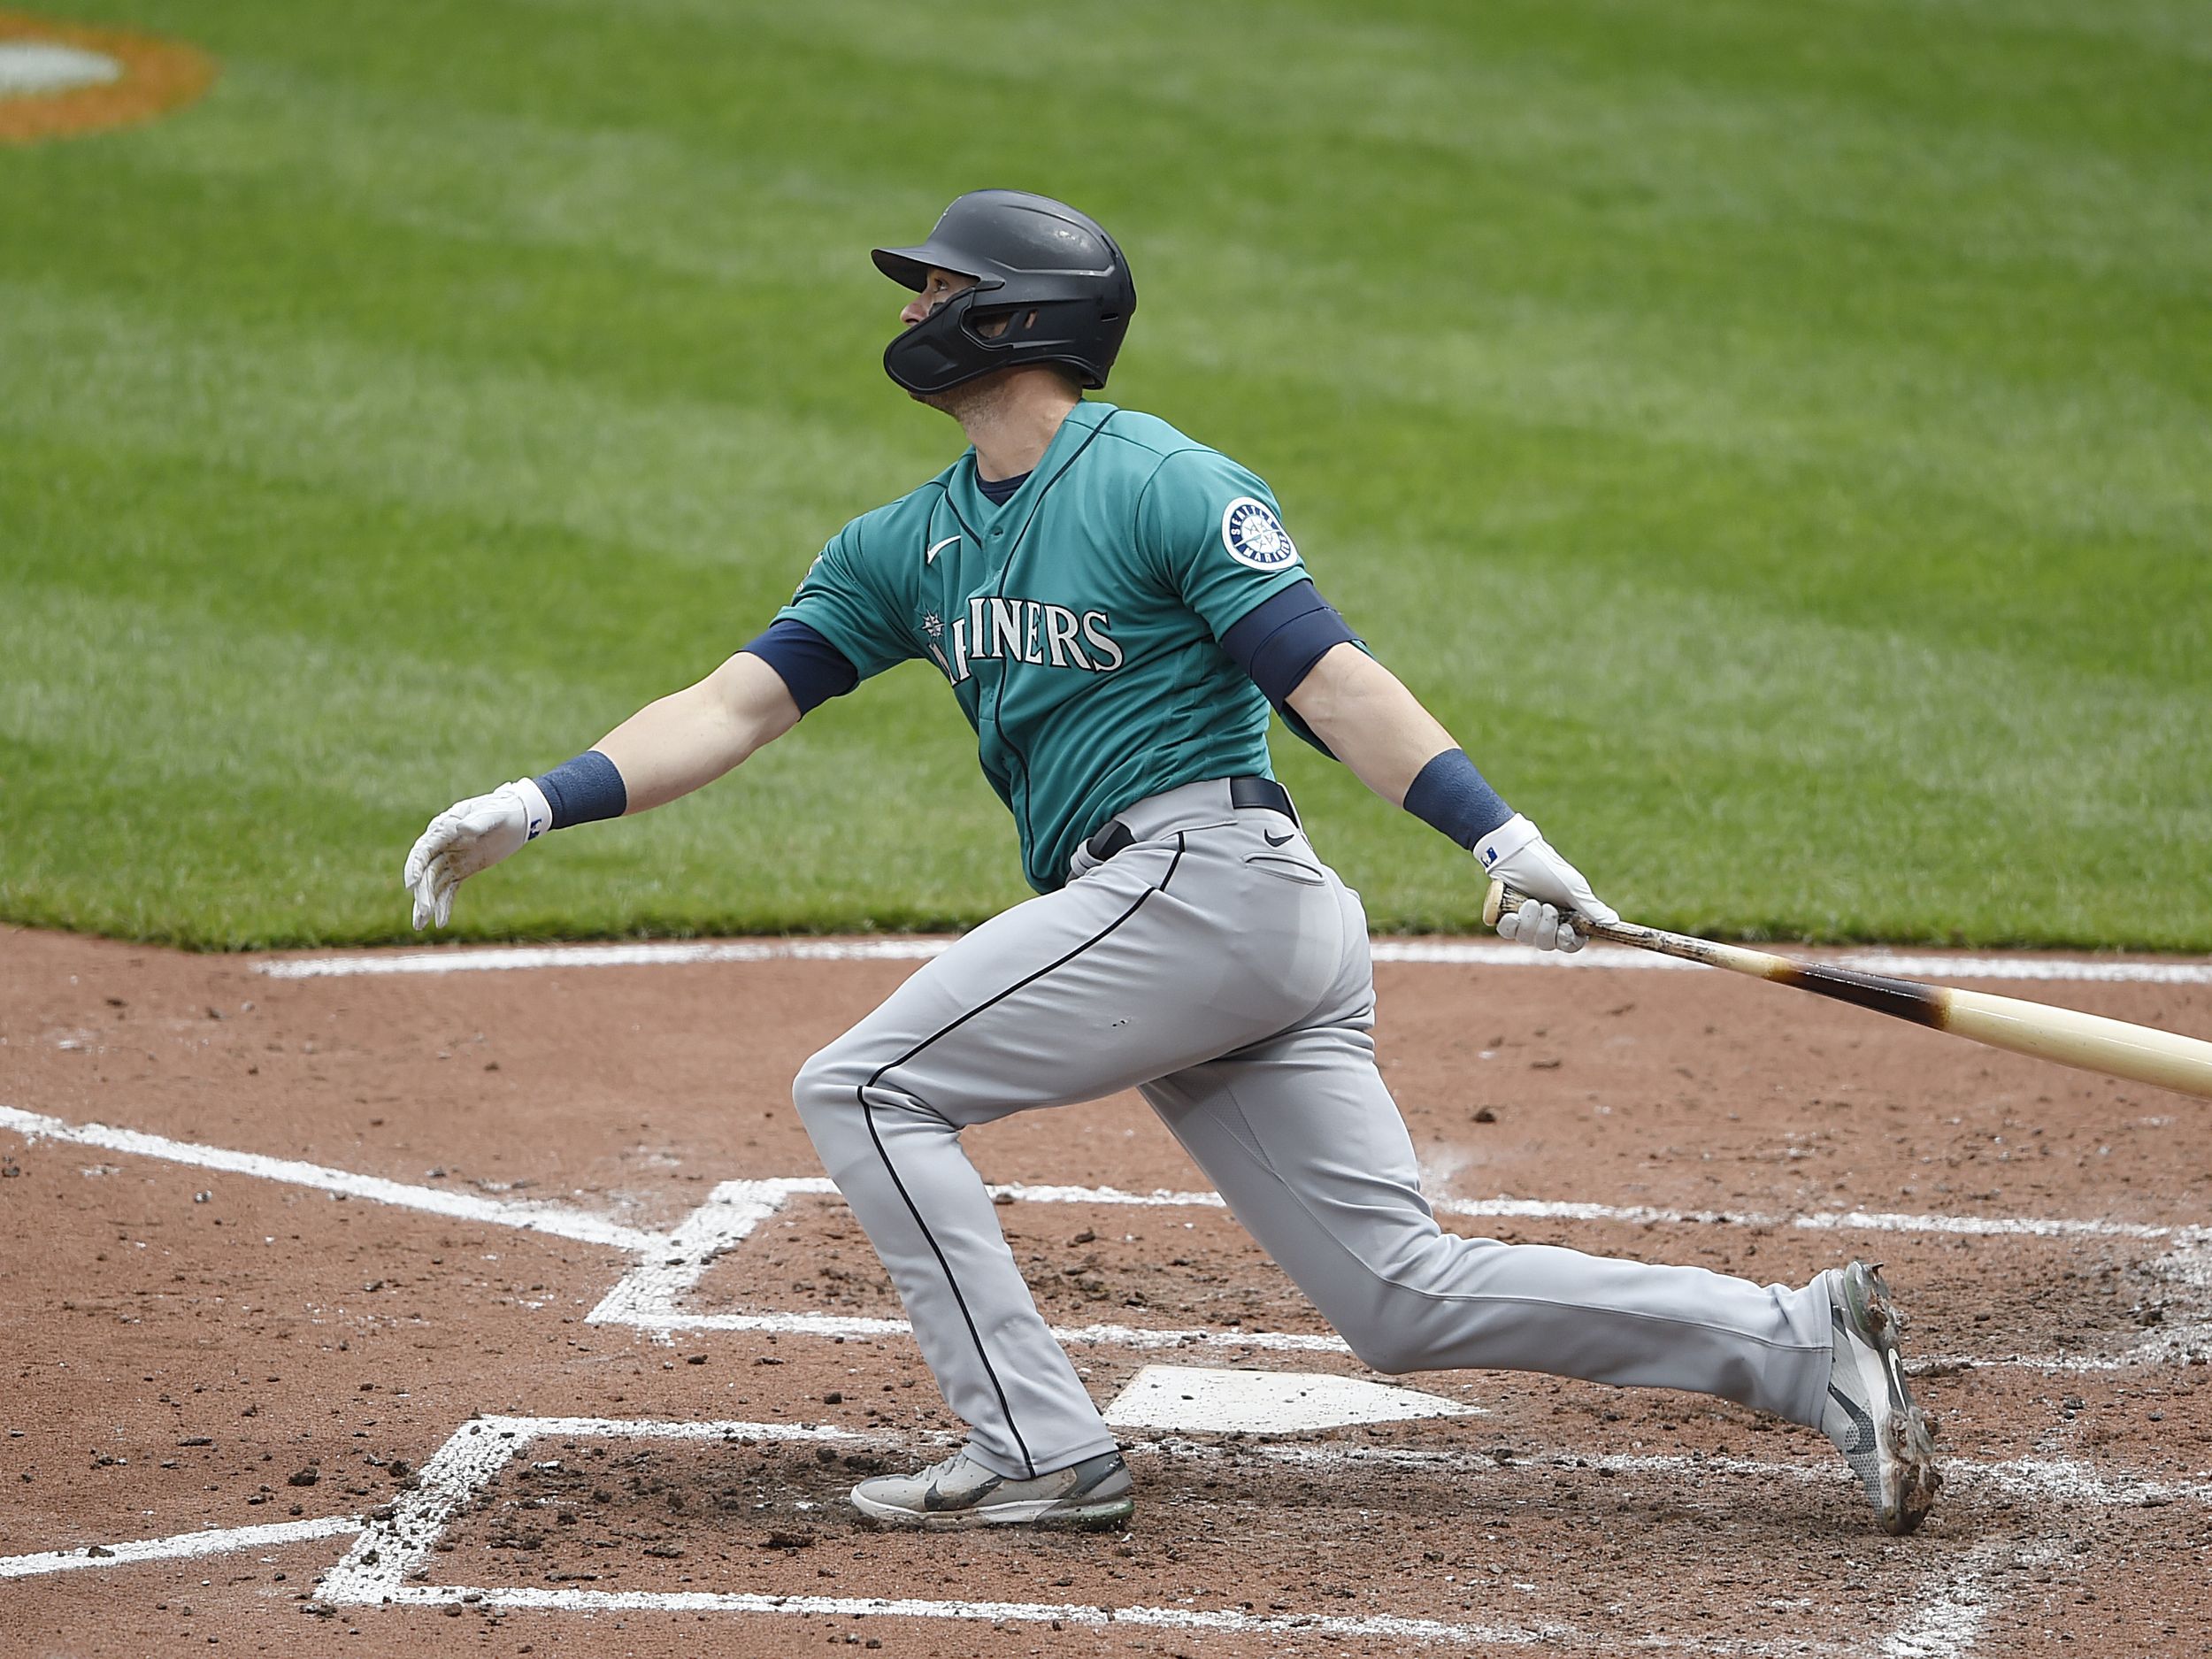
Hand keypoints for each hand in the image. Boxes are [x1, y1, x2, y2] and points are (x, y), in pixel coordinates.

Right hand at [402, 780, 549, 928]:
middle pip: (426, 872)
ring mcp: (451, 858)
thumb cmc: (504, 810)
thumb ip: (477, 822)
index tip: (411, 885)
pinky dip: (444, 905)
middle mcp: (442, 845)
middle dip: (423, 893)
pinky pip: (449, 889)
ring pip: (433, 884)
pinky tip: (441, 922)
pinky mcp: (462, 870)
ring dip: (427, 903)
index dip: (414, 867)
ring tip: (420, 925)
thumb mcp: (494, 814)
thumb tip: (462, 829)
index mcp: (444, 828)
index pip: (423, 850)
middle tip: (424, 913)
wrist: (519, 816)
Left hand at [1474, 813, 1616, 953]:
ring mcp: (1526, 922)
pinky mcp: (1507, 917)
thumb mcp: (1573, 888)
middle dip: (1546, 928)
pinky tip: (1512, 913)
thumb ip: (1591, 908)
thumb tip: (1614, 921)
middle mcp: (1547, 923)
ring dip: (1529, 921)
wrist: (1517, 854)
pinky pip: (1507, 933)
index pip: (1571, 944)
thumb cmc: (1549, 869)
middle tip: (1546, 906)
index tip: (1565, 930)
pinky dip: (1510, 925)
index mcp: (1567, 918)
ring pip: (1527, 939)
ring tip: (1529, 901)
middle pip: (1548, 944)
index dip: (1567, 941)